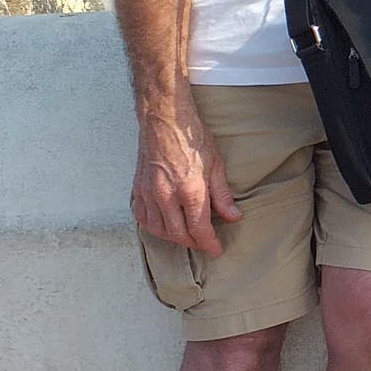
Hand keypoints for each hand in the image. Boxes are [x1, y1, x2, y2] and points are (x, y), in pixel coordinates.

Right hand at [131, 95, 241, 255]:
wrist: (164, 121)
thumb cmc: (191, 139)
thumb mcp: (216, 165)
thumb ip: (222, 195)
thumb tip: (232, 216)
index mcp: (189, 190)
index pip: (199, 229)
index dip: (209, 243)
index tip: (216, 249)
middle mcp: (166, 196)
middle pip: (178, 234)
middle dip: (192, 243)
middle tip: (203, 242)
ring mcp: (148, 193)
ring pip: (157, 229)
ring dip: (172, 237)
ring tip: (186, 235)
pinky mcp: (137, 188)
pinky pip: (142, 217)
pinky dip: (152, 225)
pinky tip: (163, 223)